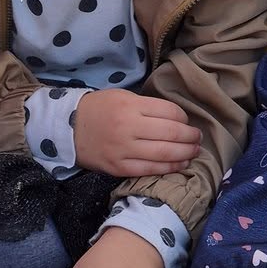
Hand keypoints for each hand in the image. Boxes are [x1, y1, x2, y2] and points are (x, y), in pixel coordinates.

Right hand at [73, 90, 201, 176]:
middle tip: (198, 138)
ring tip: (194, 152)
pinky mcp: (119, 167)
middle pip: (172, 133)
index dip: (184, 118)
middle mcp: (129, 127)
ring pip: (164, 154)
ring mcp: (123, 150)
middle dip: (191, 137)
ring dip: (185, 154)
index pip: (170, 112)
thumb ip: (147, 106)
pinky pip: (150, 170)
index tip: (186, 122)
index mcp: (131, 106)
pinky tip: (180, 165)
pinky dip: (169, 168)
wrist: (68, 128)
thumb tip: (177, 119)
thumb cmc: (99, 109)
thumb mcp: (122, 97)